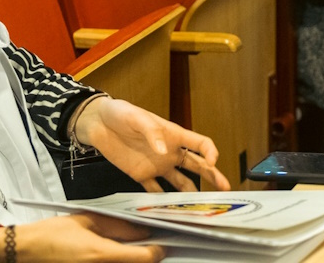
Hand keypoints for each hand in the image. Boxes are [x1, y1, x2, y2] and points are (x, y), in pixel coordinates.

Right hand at [0, 214, 162, 262]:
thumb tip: (141, 230)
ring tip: (129, 247)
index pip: (145, 258)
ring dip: (131, 259)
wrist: (25, 252)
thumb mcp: (86, 220)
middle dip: (146, 256)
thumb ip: (117, 226)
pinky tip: (112, 254)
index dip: (158, 250)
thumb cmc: (51, 235)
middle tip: (147, 243)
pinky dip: (118, 262)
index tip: (161, 242)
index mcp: (101, 254)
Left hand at [72, 97, 229, 192]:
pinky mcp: (142, 174)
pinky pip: (156, 190)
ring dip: (191, 192)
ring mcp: (157, 164)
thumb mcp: (136, 117)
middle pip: (197, 165)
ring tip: (200, 205)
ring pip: (181, 181)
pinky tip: (171, 210)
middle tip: (224, 187)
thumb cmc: (120, 113)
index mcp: (173, 134)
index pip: (200, 143)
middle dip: (212, 175)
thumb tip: (162, 149)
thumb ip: (151, 132)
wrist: (98, 124)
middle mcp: (169, 151)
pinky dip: (164, 200)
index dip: (209, 151)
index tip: (212, 161)